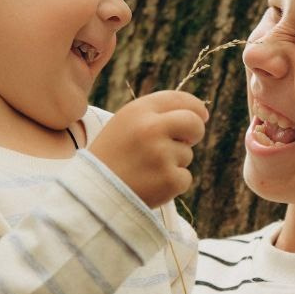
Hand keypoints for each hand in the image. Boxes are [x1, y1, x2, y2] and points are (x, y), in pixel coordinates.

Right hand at [89, 90, 208, 207]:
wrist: (93, 194)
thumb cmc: (111, 158)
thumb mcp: (124, 125)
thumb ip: (155, 116)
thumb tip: (198, 116)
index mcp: (138, 111)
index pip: (178, 99)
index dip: (194, 107)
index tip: (201, 115)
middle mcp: (151, 128)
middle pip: (194, 123)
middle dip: (195, 132)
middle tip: (186, 142)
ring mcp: (161, 155)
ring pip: (187, 154)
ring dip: (174, 163)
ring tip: (146, 170)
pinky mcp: (169, 179)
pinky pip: (185, 178)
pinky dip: (172, 183)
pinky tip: (150, 184)